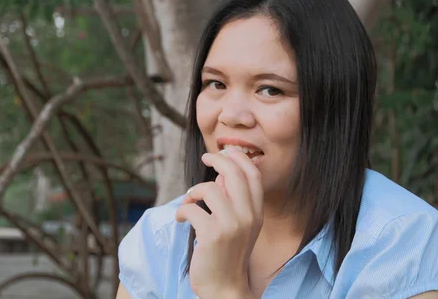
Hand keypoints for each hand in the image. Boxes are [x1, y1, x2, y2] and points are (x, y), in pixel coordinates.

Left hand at [175, 148, 263, 298]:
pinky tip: (181, 218)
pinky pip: (192, 208)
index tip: (225, 151)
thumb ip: (235, 201)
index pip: (253, 174)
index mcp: (257, 212)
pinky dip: (182, 210)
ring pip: (210, 188)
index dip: (239, 158)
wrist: (225, 288)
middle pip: (233, 173)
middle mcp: (248, 216)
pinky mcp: (212, 235)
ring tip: (189, 202)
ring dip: (194, 191)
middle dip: (217, 159)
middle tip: (205, 158)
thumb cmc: (228, 255)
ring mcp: (231, 225)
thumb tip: (222, 176)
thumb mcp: (240, 226)